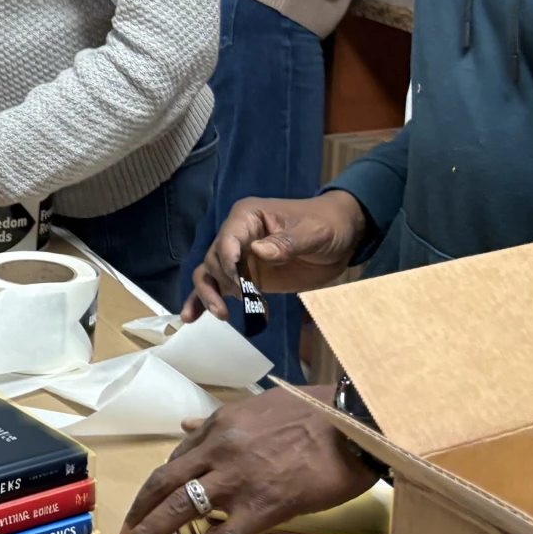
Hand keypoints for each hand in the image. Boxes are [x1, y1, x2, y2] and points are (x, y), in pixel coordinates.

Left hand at [115, 386, 378, 533]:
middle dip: (139, 510)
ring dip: (150, 533)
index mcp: (220, 425)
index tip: (148, 501)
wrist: (355, 422)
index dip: (158, 484)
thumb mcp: (259, 408)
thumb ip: (220, 420)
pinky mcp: (263, 506)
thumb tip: (186, 424)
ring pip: (182, 509)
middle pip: (165, 483)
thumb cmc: (316, 413)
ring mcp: (238, 479)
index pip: (177, 458)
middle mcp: (220, 449)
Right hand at [183, 190, 367, 320]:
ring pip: (209, 275)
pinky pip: (218, 287)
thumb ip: (286, 242)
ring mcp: (238, 258)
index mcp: (247, 216)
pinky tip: (191, 317)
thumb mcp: (312, 232)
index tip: (240, 286)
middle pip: (214, 260)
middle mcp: (236, 235)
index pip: (227, 240)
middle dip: (226, 284)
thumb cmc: (327, 225)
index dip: (229, 263)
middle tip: (249, 302)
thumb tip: (258, 252)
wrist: (341, 236)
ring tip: (222, 314)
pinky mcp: (244, 277)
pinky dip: (204, 301)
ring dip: (209, 295)